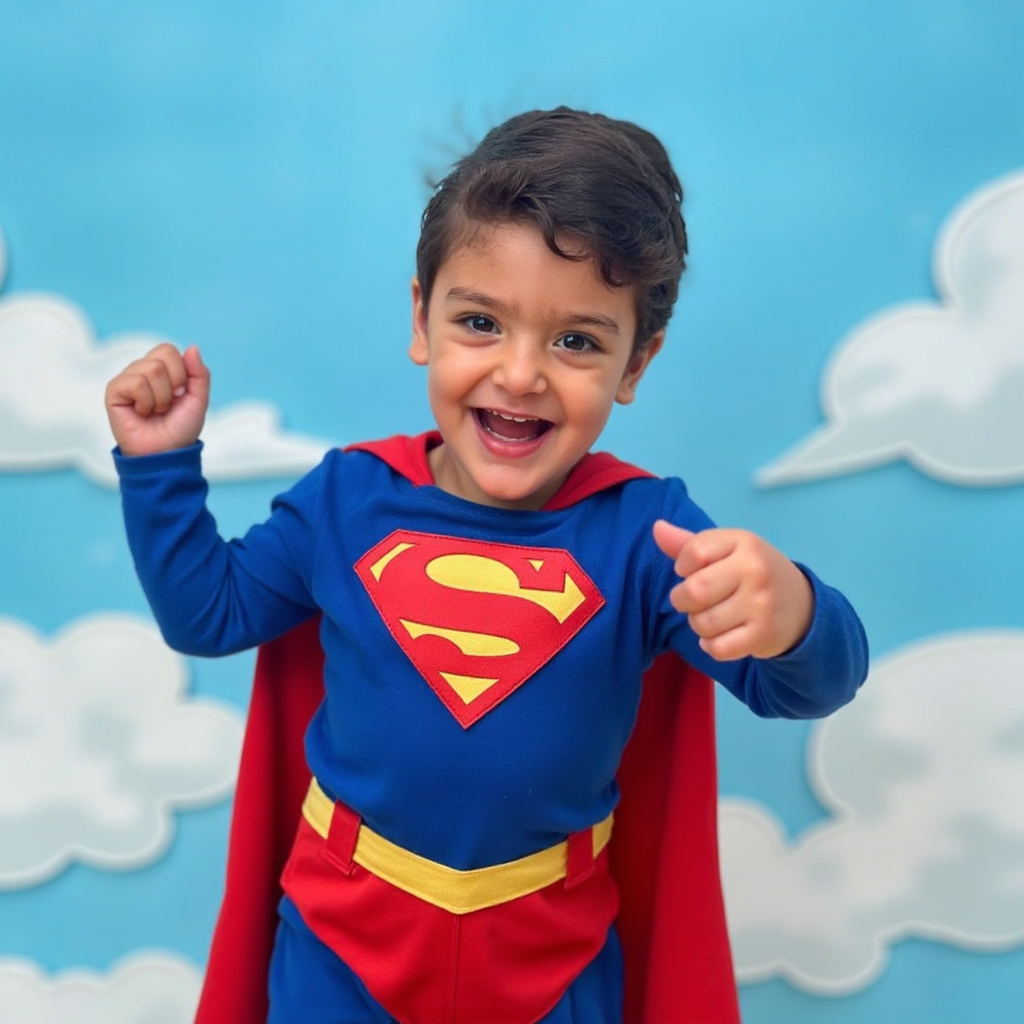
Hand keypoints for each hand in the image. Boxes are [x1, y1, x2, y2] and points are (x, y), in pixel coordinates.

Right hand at [105, 343, 210, 455]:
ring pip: (150, 369)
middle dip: (173, 384)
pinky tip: (142, 412)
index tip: (181, 394)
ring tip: (155, 410)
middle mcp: (142, 370)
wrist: (166, 451)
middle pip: (161, 355)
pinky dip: (145, 401)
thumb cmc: (180, 428)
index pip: (169, 350)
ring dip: (160, 397)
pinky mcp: (114, 391)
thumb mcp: (199, 399)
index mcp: (162, 369)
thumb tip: (192, 347)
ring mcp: (127, 380)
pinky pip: (134, 383)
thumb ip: (199, 373)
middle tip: (168, 403)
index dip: (181, 372)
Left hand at [652, 520, 812, 660]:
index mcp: (744, 542)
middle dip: (683, 600)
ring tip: (713, 617)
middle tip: (695, 601)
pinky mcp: (763, 635)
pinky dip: (711, 646)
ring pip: (702, 623)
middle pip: (694, 591)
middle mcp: (755, 570)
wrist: (801, 606)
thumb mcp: (727, 551)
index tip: (693, 571)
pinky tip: (721, 637)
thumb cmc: (751, 573)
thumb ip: (689, 543)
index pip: (694, 553)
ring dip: (698, 624)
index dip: (683, 566)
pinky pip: (717, 648)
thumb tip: (657, 528)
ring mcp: (761, 604)